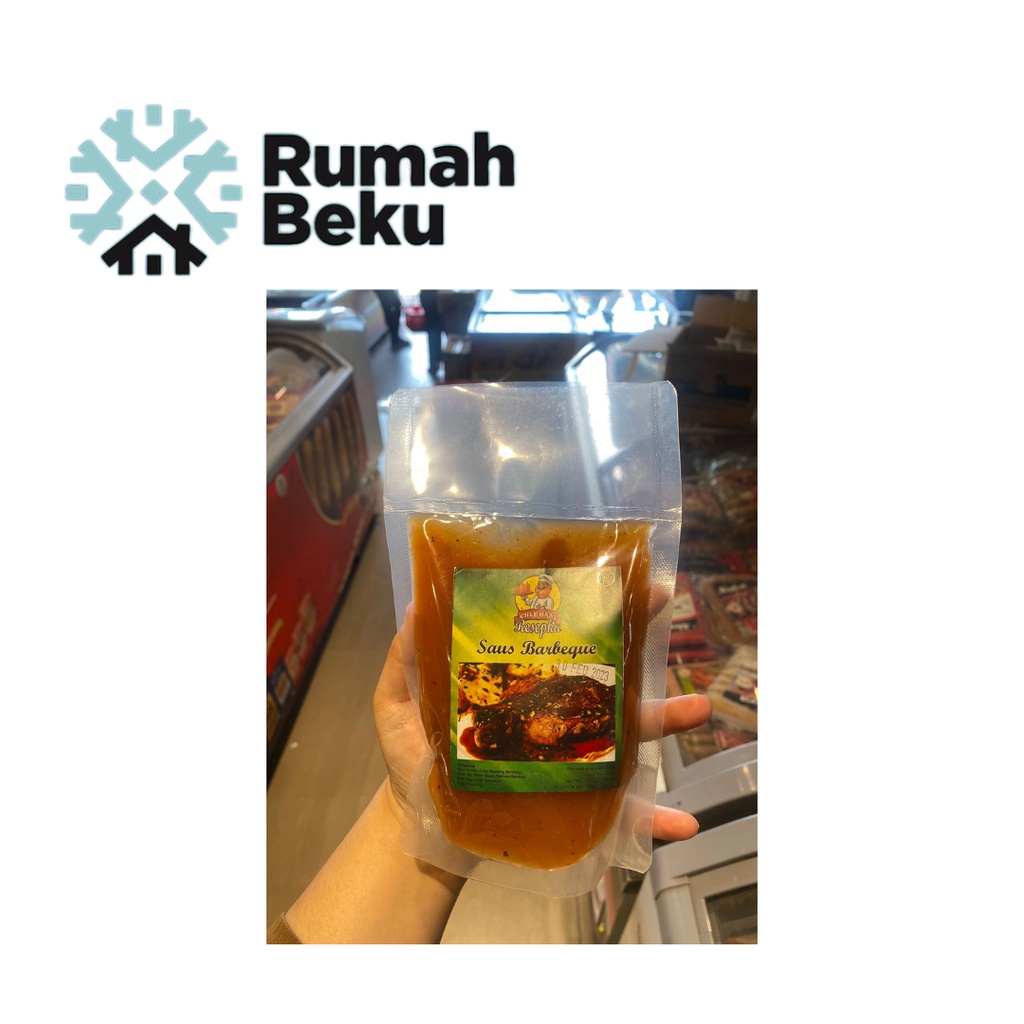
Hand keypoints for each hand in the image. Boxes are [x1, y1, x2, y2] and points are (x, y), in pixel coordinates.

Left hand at [372, 608, 713, 839]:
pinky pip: (622, 817)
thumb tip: (416, 603)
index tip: (618, 569)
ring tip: (698, 707)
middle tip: (669, 608)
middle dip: (642, 641)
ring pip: (628, 738)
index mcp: (523, 685)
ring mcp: (571, 761)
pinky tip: (684, 822)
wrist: (416, 829)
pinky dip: (657, 821)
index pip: (559, 637)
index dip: (586, 602)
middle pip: (606, 676)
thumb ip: (407, 660)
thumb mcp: (398, 704)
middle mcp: (555, 715)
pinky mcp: (574, 811)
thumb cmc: (412, 760)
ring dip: (666, 719)